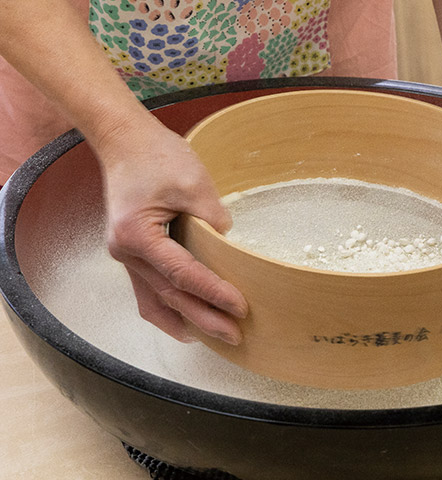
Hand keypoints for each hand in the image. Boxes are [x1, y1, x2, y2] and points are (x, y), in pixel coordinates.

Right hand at [98, 121, 247, 343]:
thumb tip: (229, 248)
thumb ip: (212, 218)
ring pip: (154, 300)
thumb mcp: (193, 182)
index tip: (240, 306)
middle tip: (235, 335)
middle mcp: (125, 252)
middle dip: (204, 318)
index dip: (213, 293)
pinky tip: (185, 321)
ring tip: (213, 337)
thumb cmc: (156, 155)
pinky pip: (146, 289)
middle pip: (169, 296)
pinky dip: (165, 308)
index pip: (183, 274)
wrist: (125, 139)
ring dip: (184, 320)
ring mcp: (125, 254)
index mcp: (137, 235)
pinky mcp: (132, 251)